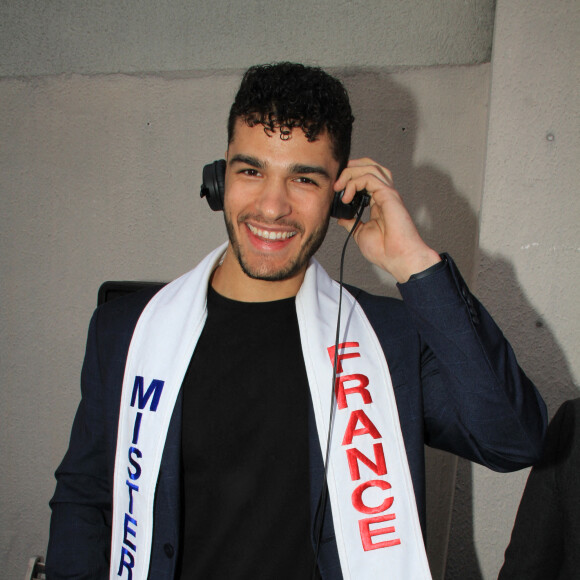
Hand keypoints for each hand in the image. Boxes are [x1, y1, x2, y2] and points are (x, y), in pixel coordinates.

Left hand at [334, 158, 440, 282]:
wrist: (398, 259)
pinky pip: (370, 178)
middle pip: (370, 165)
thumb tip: (341, 217)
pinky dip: (355, 183)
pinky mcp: (389, 195)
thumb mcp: (360, 234)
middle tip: (336, 182)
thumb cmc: (385, 250)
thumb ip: (352, 222)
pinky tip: (347, 197)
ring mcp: (388, 194)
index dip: (350, 176)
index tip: (336, 188)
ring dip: (350, 173)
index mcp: (378, 202)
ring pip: (370, 167)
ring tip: (339, 187)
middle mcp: (384, 194)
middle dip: (350, 167)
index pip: (366, 177)